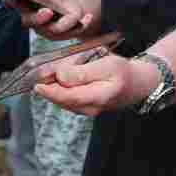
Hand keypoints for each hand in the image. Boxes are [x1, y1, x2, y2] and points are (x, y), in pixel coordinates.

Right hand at [14, 0, 92, 39]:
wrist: (64, 3)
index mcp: (22, 5)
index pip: (13, 4)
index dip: (12, 3)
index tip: (12, 0)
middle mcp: (31, 20)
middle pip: (31, 22)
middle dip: (39, 18)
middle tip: (47, 12)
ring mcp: (46, 29)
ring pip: (53, 30)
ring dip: (62, 24)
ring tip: (74, 16)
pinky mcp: (62, 33)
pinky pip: (71, 32)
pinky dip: (81, 25)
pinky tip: (87, 17)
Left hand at [35, 53, 158, 115]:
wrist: (138, 83)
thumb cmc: (123, 72)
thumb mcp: (107, 65)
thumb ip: (83, 72)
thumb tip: (61, 76)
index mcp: (99, 97)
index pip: (68, 97)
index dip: (50, 91)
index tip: (37, 83)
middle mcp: (91, 108)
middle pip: (62, 98)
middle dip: (51, 84)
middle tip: (49, 70)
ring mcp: (87, 109)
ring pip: (63, 98)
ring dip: (56, 85)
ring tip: (62, 71)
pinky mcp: (84, 107)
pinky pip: (67, 98)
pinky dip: (61, 88)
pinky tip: (64, 77)